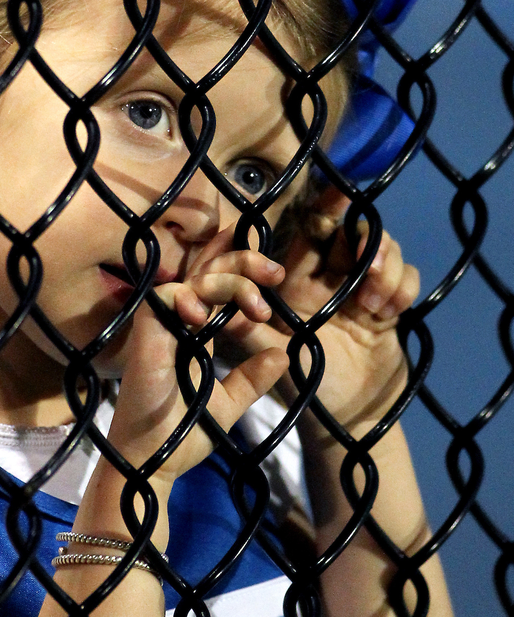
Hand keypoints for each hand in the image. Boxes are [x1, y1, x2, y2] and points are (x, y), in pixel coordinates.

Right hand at [109, 251, 288, 489]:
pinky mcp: (145, 337)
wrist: (155, 464)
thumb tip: (283, 355)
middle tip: (276, 273)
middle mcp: (178, 323)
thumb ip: (251, 379)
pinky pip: (162, 297)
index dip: (242, 265)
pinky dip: (187, 298)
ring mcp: (161, 328)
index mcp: (197, 333)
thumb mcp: (229, 404)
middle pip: (207, 268)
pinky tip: (205, 319)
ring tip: (257, 307)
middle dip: (243, 259)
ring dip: (228, 280)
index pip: (216, 282)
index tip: (277, 275)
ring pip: (192, 278)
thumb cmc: (182, 436)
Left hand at [218, 188, 419, 438]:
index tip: (338, 192)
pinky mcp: (392, 307)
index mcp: (295, 284)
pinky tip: (389, 313)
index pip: (308, 234)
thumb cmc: (303, 392)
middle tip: (366, 245)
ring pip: (381, 251)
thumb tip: (211, 304)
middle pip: (350, 232)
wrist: (350, 423)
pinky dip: (402, 287)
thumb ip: (245, 331)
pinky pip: (405, 278)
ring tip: (373, 302)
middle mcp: (329, 281)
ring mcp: (363, 291)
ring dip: (383, 265)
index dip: (322, 211)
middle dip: (360, 230)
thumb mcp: (270, 359)